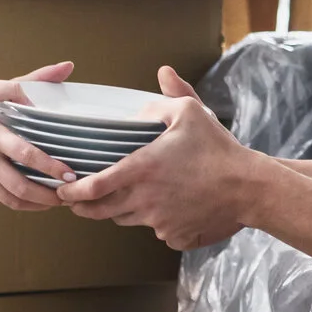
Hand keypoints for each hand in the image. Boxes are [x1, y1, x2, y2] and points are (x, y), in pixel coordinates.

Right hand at [0, 61, 77, 212]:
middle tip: (74, 192)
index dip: (49, 166)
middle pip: (22, 188)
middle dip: (51, 196)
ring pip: (15, 201)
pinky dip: (26, 205)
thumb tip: (63, 69)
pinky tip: (42, 199)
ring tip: (64, 199)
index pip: (24, 154)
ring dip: (42, 205)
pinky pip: (5, 201)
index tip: (70, 172)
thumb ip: (22, 83)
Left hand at [56, 68, 262, 248]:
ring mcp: (159, 222)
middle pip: (101, 212)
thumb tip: (161, 75)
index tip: (62, 191)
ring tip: (122, 197)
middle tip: (77, 201)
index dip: (71, 192)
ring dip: (119, 211)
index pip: (93, 187)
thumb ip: (168, 96)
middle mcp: (144, 200)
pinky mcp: (175, 236)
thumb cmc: (219, 150)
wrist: (249, 189)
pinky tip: (169, 205)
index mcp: (141, 170)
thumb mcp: (192, 112)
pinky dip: (156, 220)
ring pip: (127, 220)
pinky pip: (157, 231)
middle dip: (84, 208)